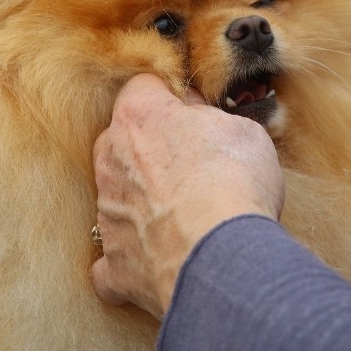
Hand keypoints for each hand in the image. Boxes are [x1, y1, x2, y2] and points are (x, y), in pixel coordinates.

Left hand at [90, 73, 284, 318]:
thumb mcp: (242, 129)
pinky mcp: (113, 263)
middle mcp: (111, 160)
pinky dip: (135, 258)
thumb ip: (210, 117)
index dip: (172, 98)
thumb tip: (199, 115)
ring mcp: (107, 214)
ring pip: (119, 197)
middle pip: (122, 141)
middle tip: (195, 164)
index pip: (144, 87)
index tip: (197, 112)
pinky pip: (115, 258)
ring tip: (189, 216)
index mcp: (139, 117)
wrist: (222, 255)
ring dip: (146, 202)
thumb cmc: (235, 183)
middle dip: (151, 149)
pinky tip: (162, 259)